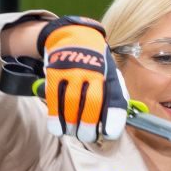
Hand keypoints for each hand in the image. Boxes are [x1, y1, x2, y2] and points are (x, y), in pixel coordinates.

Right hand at [38, 16, 127, 142]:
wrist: (73, 34)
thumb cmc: (94, 64)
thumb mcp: (109, 74)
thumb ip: (113, 97)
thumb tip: (114, 127)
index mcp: (110, 75)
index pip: (115, 98)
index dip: (113, 119)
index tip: (109, 134)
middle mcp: (93, 71)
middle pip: (92, 104)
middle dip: (88, 126)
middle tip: (86, 136)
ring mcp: (73, 70)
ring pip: (72, 104)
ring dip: (71, 124)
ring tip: (72, 132)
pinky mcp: (55, 71)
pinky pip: (54, 99)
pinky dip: (55, 118)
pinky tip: (58, 128)